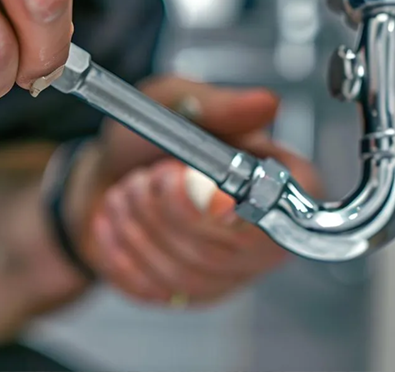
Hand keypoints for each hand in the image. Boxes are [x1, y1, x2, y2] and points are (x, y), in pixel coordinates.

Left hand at [78, 77, 319, 305]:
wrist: (110, 174)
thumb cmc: (151, 138)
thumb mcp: (175, 102)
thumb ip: (219, 106)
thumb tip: (265, 104)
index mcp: (283, 176)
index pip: (285, 210)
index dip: (237, 209)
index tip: (188, 182)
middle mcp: (268, 228)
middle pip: (228, 248)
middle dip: (171, 209)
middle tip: (150, 174)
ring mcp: (234, 269)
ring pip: (188, 270)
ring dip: (143, 225)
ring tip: (133, 191)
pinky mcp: (195, 293)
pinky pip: (158, 289)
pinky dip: (125, 251)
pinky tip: (122, 221)